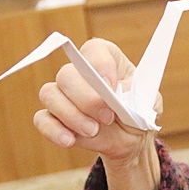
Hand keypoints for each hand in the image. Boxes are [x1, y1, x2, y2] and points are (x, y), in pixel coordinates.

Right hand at [33, 38, 158, 162]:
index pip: (94, 50)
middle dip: (86, 99)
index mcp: (107, 60)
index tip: (112, 86)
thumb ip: (132, 94)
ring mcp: (64, 94)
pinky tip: (71, 140)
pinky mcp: (54, 116)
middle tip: (107, 117)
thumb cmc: (139, 112)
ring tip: (94, 131)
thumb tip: (111, 92)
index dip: (100, 66)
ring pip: (50, 94)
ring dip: (72, 116)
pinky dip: (55, 131)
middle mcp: (80, 72)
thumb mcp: (147, 102)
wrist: (131, 139)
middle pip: (67, 74)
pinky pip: (41, 119)